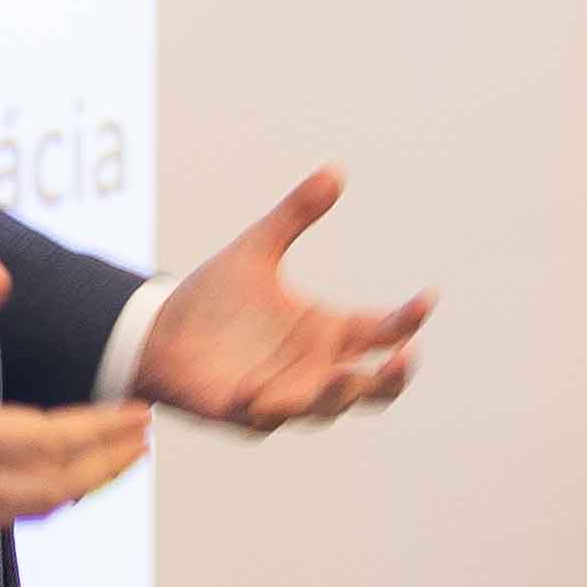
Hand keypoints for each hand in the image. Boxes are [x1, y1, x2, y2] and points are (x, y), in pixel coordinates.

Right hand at [0, 261, 153, 533]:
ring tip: (118, 459)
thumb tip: (0, 274)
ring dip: (81, 485)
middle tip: (143, 435)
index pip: (46, 439)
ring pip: (31, 508)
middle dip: (106, 462)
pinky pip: (1, 519)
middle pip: (52, 484)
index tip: (136, 412)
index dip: (99, 430)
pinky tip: (62, 482)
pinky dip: (42, 501)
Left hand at [133, 172, 431, 434]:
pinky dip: (269, 405)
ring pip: (324, 407)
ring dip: (336, 395)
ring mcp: (283, 394)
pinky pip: (263, 415)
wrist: (160, 331)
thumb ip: (295, 215)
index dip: (406, 320)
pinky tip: (264, 392)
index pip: (380, 332)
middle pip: (370, 386)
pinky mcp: (243, 411)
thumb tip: (334, 171)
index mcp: (327, 332)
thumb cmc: (216, 297)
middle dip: (390, 378)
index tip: (426, 299)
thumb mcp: (257, 249)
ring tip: (344, 376)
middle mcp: (314, 368)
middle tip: (405, 358)